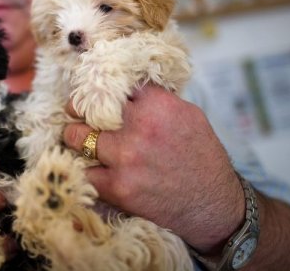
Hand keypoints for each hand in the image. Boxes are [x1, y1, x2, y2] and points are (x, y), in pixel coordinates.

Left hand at [63, 84, 244, 252]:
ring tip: (80, 141)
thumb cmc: (201, 157)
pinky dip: (87, 169)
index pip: (114, 84)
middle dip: (79, 112)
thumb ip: (156, 99)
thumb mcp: (188, 115)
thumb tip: (127, 89)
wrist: (212, 205)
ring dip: (77, 139)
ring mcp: (126, 158)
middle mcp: (140, 127)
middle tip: (77, 116)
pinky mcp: (117, 187)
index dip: (102, 90)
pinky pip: (84, 171)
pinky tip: (94, 168)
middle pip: (87, 108)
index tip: (95, 95)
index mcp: (157, 105)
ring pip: (77, 137)